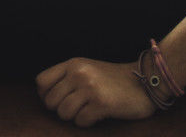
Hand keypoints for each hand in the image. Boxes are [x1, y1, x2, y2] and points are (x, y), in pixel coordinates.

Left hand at [36, 58, 154, 126]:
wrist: (143, 81)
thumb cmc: (112, 79)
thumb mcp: (87, 68)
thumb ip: (67, 76)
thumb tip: (44, 96)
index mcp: (73, 63)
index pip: (41, 82)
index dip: (46, 96)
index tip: (59, 100)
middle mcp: (79, 72)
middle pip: (50, 101)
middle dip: (61, 110)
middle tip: (78, 107)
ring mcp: (90, 87)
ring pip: (63, 113)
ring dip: (74, 117)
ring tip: (88, 110)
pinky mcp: (101, 103)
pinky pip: (80, 121)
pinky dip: (87, 122)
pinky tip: (99, 114)